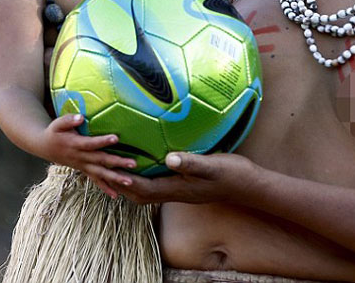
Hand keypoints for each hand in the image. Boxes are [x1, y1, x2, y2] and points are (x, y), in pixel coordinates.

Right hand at [40, 114, 136, 197]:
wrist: (45, 147)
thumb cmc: (54, 132)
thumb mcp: (57, 124)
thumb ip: (68, 120)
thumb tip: (81, 117)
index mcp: (75, 144)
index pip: (90, 143)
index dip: (102, 141)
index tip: (116, 138)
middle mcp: (80, 158)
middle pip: (101, 160)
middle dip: (117, 163)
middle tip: (133, 163)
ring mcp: (83, 166)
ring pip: (101, 173)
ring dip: (115, 178)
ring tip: (130, 181)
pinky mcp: (84, 170)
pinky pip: (95, 181)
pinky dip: (105, 188)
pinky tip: (116, 195)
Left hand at [118, 152, 256, 204]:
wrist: (248, 185)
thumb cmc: (231, 174)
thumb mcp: (212, 165)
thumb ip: (190, 163)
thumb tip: (169, 159)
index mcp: (178, 189)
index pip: (144, 188)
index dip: (126, 181)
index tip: (110, 168)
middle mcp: (175, 192)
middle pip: (141, 195)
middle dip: (122, 185)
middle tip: (107, 170)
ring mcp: (180, 190)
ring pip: (148, 192)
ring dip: (132, 183)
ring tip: (118, 169)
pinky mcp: (185, 186)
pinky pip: (158, 185)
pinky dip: (146, 178)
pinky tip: (145, 166)